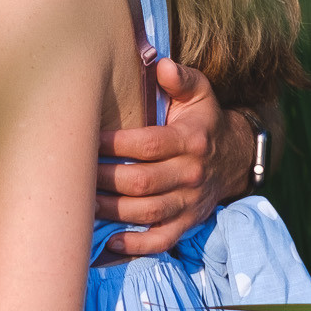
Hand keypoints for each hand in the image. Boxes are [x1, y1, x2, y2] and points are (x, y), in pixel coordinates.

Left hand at [94, 53, 252, 257]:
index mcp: (189, 141)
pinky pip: (162, 239)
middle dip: (105, 179)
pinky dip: (136, 245)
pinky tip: (109, 241)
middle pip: (142, 182)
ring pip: (146, 213)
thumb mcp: (199, 93)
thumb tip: (162, 65)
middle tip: (76, 174)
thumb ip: (181, 79)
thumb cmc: (203, 121)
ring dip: (111, 211)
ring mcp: (190, 202)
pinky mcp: (188, 222)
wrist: (235, 157)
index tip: (88, 139)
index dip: (115, 144)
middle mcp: (190, 174)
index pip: (148, 144)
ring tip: (82, 203)